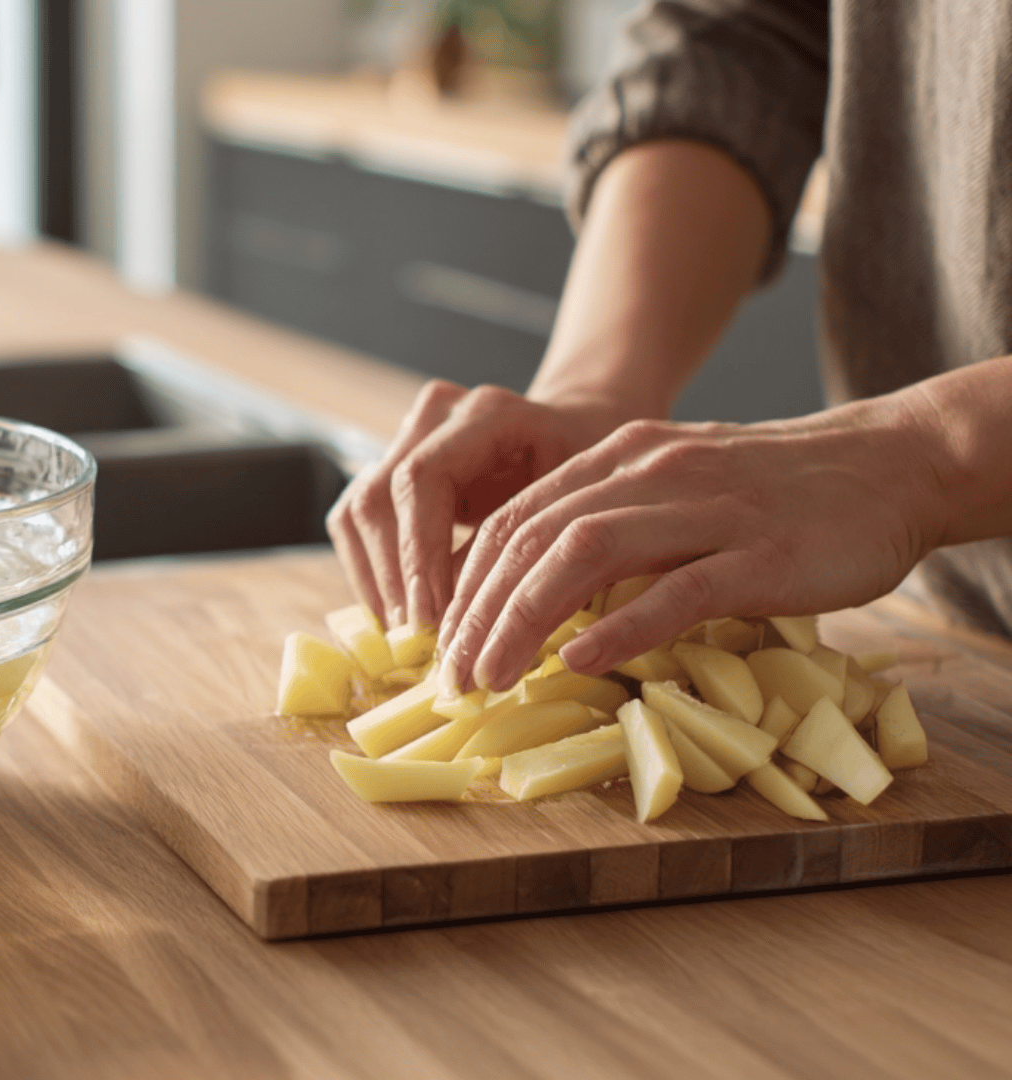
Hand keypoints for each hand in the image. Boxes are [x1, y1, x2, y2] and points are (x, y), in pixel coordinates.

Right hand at [326, 382, 624, 630]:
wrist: (580, 441)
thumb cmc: (591, 480)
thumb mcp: (574, 511)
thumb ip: (519, 551)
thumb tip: (475, 624)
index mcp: (486, 414)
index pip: (422, 479)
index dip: (418, 554)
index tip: (429, 619)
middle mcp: (435, 415)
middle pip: (378, 497)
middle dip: (394, 577)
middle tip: (415, 639)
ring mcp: (406, 436)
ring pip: (357, 511)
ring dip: (375, 579)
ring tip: (403, 635)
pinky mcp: (390, 467)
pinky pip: (356, 522)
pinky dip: (369, 573)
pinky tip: (396, 615)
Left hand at [435, 395, 948, 696]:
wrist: (892, 465)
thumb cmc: (778, 494)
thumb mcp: (675, 490)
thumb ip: (611, 525)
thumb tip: (538, 594)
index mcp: (619, 459)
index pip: (514, 520)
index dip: (465, 583)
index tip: (441, 643)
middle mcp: (648, 476)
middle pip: (531, 540)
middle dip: (478, 613)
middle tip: (452, 678)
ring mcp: (704, 511)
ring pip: (582, 558)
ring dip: (523, 622)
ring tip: (491, 678)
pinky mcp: (760, 554)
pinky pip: (676, 590)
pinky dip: (620, 628)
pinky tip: (578, 663)